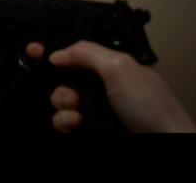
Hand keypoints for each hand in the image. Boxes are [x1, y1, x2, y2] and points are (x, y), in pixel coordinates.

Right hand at [26, 40, 195, 132]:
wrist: (161, 145)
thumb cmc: (156, 109)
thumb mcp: (120, 67)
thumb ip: (86, 52)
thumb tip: (57, 53)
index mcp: (113, 64)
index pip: (78, 51)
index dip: (54, 49)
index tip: (34, 50)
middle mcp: (103, 86)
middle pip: (62, 76)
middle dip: (58, 83)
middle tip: (70, 91)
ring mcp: (95, 109)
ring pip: (59, 100)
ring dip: (62, 105)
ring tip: (77, 112)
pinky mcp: (88, 129)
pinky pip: (62, 122)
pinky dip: (65, 122)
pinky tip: (77, 124)